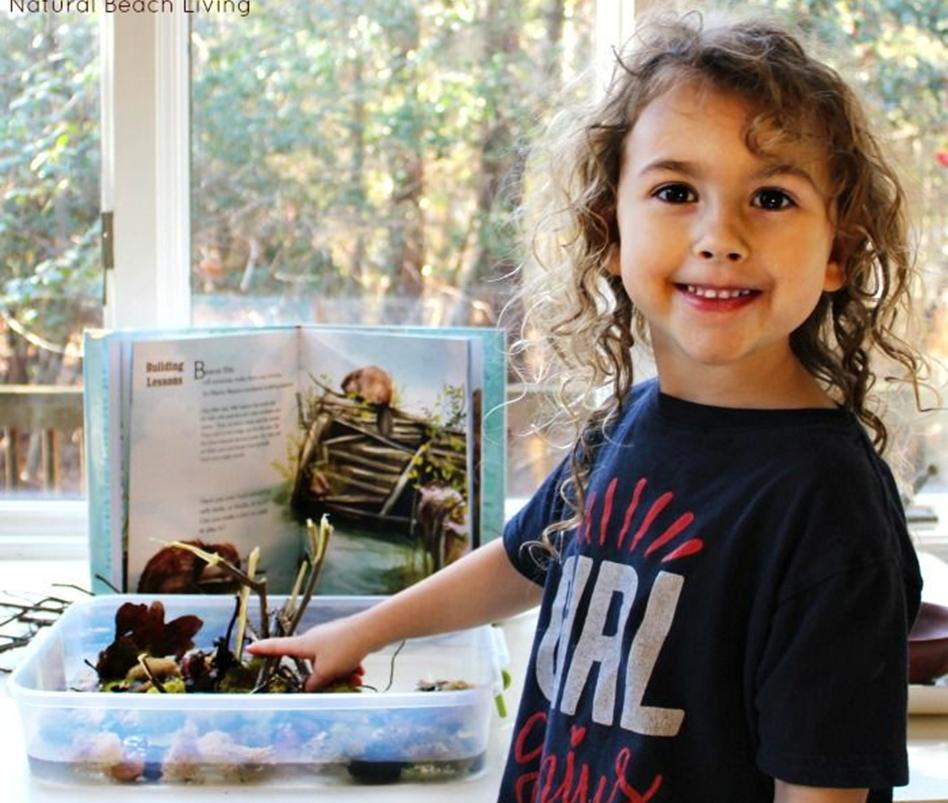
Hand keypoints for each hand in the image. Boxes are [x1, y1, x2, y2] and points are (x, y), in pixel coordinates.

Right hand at [246, 614, 370, 691]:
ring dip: (341, 674)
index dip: (263, 650)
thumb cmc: (343, 649)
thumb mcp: (325, 672)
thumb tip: (308, 688)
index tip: (248, 648)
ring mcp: (329, 638)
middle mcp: (314, 639)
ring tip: (356, 680)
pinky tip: (361, 673)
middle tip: (338, 685)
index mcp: (303, 644)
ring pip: (330, 663)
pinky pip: (342, 658)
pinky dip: (350, 667)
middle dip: (324, 678)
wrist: (370, 631)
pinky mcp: (343, 639)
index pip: (277, 647)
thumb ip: (314, 684)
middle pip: (310, 664)